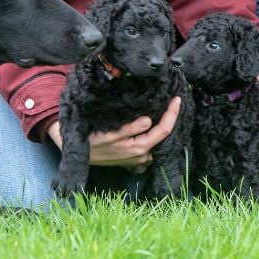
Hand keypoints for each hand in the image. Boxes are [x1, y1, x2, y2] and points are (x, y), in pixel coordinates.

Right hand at [48, 97, 181, 168]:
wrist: (81, 155)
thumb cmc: (94, 142)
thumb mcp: (109, 134)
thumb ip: (130, 129)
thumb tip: (148, 120)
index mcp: (139, 149)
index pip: (163, 131)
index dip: (172, 114)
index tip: (177, 99)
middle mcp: (143, 156)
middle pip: (166, 136)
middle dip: (173, 119)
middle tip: (176, 101)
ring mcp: (141, 159)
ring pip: (161, 142)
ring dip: (166, 126)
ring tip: (171, 109)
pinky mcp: (137, 158)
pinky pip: (154, 145)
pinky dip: (159, 133)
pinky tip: (160, 122)